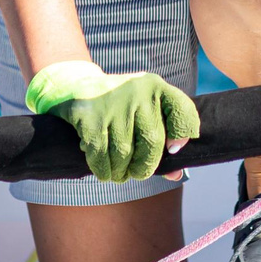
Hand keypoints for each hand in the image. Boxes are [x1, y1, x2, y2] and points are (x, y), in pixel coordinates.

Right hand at [26, 61, 200, 182]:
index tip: (172, 150)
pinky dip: (103, 169)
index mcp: (155, 86)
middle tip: (137, 173)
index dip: (182, 134)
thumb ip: (162, 140)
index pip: (181, 110)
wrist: (77, 86)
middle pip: (152, 141)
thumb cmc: (121, 108)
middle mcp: (137, 90)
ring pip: (124, 152)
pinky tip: (104, 172)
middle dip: (145, 166)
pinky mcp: (89, 115)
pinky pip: (100, 154)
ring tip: (118, 175)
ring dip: (121, 172)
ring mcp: (112, 102)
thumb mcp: (143, 113)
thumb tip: (175, 175)